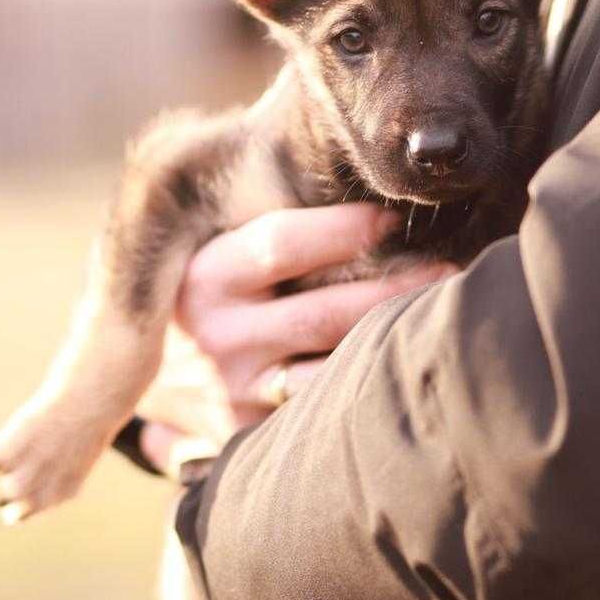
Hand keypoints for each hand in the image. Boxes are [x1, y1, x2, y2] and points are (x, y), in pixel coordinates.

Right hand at [135, 203, 455, 475]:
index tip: (396, 217)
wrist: (151, 385)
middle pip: (324, 312)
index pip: (282, 243)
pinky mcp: (253, 436)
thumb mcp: (212, 255)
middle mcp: (217, 337)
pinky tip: (408, 367)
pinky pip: (326, 408)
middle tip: (449, 269)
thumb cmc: (209, 299)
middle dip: (394, 289)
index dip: (346, 228)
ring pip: (334, 367)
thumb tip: (350, 163)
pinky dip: (370, 387)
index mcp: (204, 278)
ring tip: (444, 318)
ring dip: (392, 343)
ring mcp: (237, 392)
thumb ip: (265, 225)